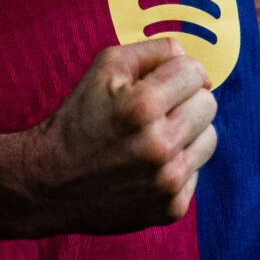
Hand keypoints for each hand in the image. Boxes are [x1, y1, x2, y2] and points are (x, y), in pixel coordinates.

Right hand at [22, 39, 217, 235]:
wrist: (49, 182)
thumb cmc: (77, 120)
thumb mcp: (103, 69)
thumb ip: (150, 51)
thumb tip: (187, 55)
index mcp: (142, 105)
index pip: (195, 72)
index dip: (178, 71)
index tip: (161, 81)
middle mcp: (159, 145)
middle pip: (208, 104)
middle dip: (185, 100)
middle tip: (156, 110)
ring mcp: (167, 181)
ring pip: (209, 138)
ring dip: (187, 133)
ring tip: (154, 137)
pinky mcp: (170, 208)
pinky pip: (196, 173)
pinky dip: (176, 166)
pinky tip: (148, 166)